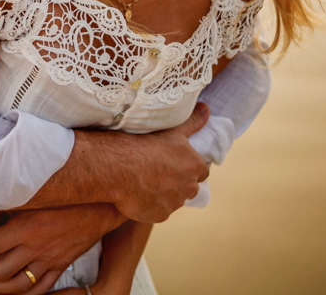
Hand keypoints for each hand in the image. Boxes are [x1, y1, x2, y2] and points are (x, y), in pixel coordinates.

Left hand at [0, 203, 124, 293]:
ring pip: (15, 286)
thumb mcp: (31, 194)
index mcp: (26, 228)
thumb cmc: (63, 191)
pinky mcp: (60, 266)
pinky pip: (38, 291)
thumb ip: (5, 206)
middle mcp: (37, 248)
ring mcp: (50, 261)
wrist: (100, 202)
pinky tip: (5, 292)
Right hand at [108, 101, 209, 222]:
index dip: (188, 166)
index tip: (175, 162)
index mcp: (195, 166)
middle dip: (179, 182)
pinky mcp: (159, 215)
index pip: (202, 170)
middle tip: (159, 171)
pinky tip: (138, 192)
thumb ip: (193, 122)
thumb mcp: (172, 130)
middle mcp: (189, 187)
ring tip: (145, 181)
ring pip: (174, 199)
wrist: (118, 167)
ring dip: (165, 193)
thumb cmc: (144, 144)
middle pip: (190, 187)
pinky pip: (158, 210)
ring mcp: (174, 203)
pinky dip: (151, 204)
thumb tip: (207, 109)